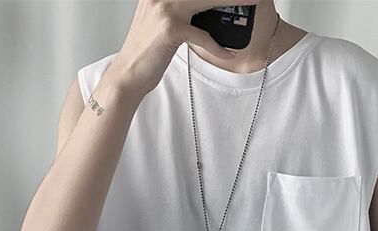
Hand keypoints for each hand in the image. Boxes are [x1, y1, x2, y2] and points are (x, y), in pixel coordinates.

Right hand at [105, 0, 237, 97]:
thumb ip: (178, 10)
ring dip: (232, 2)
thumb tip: (205, 9)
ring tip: (251, 3)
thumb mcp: (160, 23)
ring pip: (206, 0)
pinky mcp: (171, 29)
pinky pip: (203, 36)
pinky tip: (229, 54)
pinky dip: (218, 47)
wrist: (127, 75)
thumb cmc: (145, 53)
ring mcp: (164, 8)